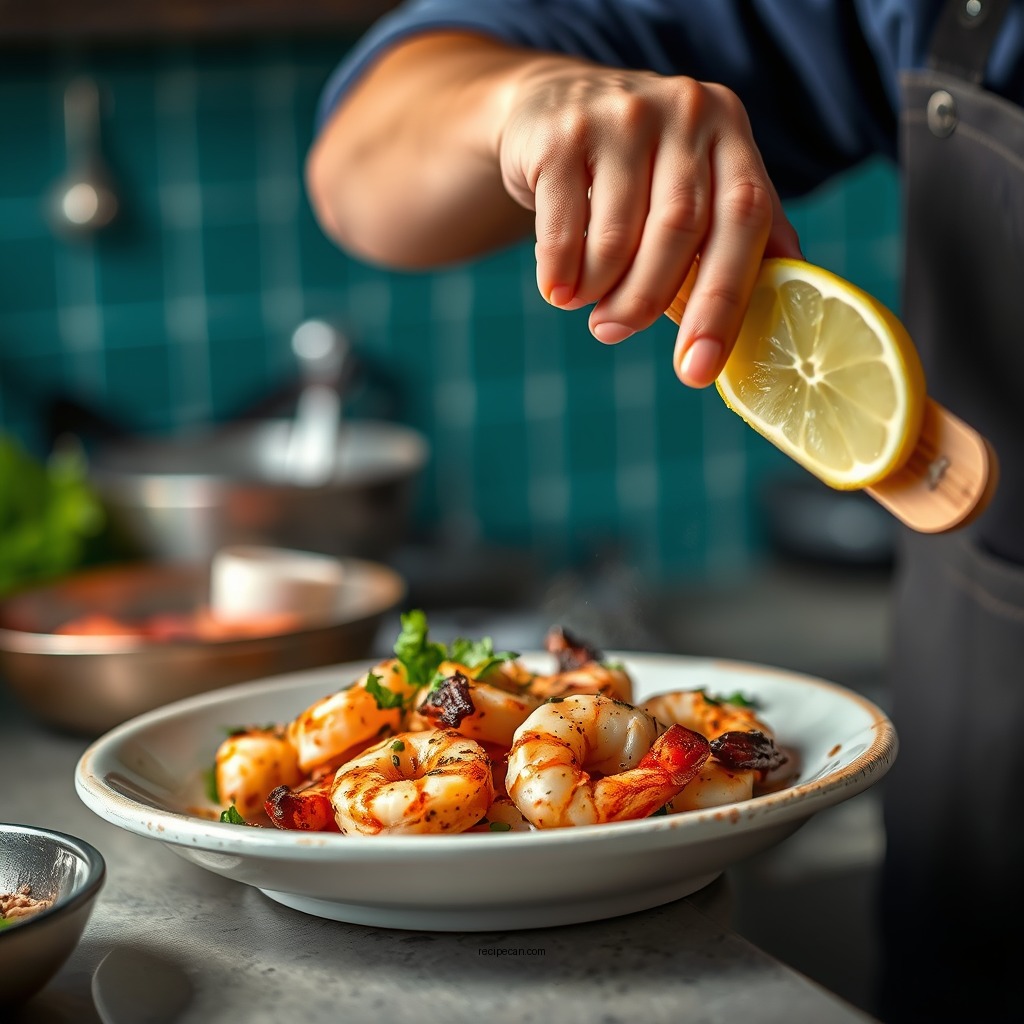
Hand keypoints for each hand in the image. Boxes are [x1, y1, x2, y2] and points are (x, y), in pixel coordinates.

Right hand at [498, 61, 802, 386]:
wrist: (556, 103)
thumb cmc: (638, 166)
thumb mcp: (697, 180)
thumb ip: (737, 235)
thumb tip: (785, 312)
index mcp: (731, 132)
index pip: (745, 219)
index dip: (726, 301)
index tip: (699, 368)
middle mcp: (687, 111)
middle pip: (680, 228)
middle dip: (647, 300)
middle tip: (616, 334)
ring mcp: (623, 114)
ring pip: (620, 233)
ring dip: (599, 290)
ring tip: (587, 308)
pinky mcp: (564, 131)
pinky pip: (565, 225)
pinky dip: (560, 271)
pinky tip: (557, 289)